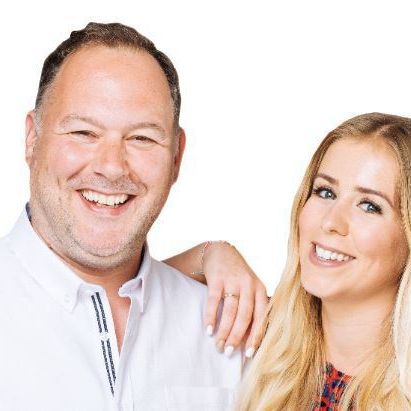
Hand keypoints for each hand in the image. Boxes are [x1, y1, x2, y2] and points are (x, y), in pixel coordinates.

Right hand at [201, 241, 268, 357]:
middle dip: (237, 337)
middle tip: (228, 352)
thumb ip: (253, 309)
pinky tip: (208, 329)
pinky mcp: (217, 278)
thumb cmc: (237, 277)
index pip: (261, 317)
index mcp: (260, 290)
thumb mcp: (251, 288)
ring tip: (218, 345)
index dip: (255, 337)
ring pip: (230, 311)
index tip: (248, 354)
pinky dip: (211, 317)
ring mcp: (233, 280)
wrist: (221, 252)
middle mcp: (249, 285)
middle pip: (245, 316)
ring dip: (224, 330)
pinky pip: (214, 301)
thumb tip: (251, 340)